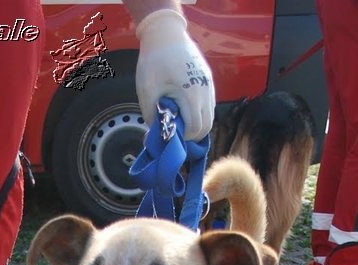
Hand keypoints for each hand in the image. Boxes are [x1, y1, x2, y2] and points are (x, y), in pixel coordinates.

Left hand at [134, 9, 213, 139]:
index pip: (196, 128)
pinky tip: (185, 108)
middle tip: (176, 132)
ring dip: (197, 123)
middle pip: (207, 126)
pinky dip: (200, 112)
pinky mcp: (208, 79)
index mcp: (191, 94)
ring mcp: (209, 84)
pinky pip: (209, 104)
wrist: (165, 33)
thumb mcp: (147, 91)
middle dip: (192, 134)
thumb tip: (156, 135)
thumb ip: (152, 117)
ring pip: (210, 115)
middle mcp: (205, 91)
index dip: (184, 137)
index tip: (171, 135)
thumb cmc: (154, 61)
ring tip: (180, 121)